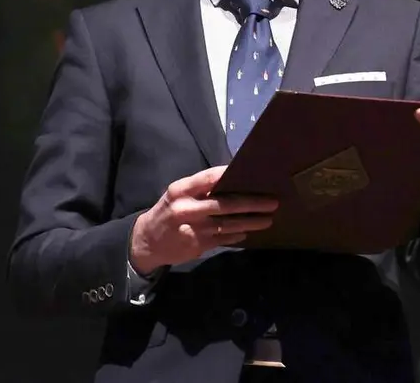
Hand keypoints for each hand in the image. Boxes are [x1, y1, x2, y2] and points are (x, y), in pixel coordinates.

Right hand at [129, 166, 278, 275]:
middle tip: (272, 202)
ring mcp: (193, 229)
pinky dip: (237, 235)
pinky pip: (223, 239)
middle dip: (252, 203)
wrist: (146, 242)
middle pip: (225, 204)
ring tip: (268, 219)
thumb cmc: (169, 211)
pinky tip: (248, 232)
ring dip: (251, 222)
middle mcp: (186, 209)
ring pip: (229, 224)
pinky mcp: (197, 246)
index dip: (230, 175)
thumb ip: (201, 189)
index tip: (253, 174)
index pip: (208, 178)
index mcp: (180, 191)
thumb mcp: (178, 195)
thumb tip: (234, 180)